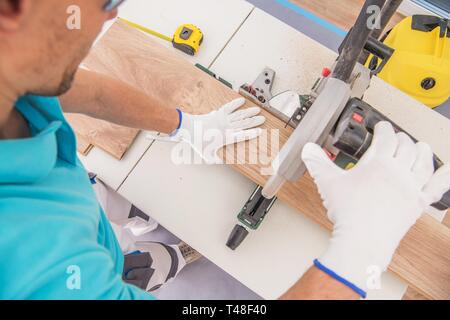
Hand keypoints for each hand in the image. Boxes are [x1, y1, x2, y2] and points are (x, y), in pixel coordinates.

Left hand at [148, 98, 264, 163]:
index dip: (252, 133)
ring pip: (239, 115)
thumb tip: (220, 163)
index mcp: (226, 138)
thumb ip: (215, 160)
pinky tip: (242, 101)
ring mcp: (223, 119)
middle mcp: (227, 127)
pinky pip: (229, 107)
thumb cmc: (197, 142)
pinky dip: (236, 103)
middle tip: (263, 119)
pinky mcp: (218, 113)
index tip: (260, 131)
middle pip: (244, 123)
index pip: (242, 135)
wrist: (189, 129)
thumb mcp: (207, 155)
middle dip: (255, 121)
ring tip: (257, 110)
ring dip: (249, 112)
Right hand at [301, 121, 449, 295]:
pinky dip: (443, 176)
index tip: (380, 127)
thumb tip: (308, 149)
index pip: (386, 137)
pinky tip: (445, 170)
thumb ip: (317, 162)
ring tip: (419, 145)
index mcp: (379, 163)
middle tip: (395, 137)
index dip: (383, 128)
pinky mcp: (418, 204)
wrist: (363, 240)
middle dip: (400, 138)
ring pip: (424, 162)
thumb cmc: (348, 213)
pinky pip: (437, 187)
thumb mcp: (328, 182)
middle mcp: (399, 172)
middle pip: (406, 147)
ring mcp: (411, 188)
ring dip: (422, 151)